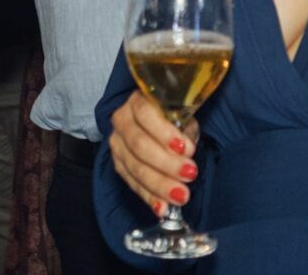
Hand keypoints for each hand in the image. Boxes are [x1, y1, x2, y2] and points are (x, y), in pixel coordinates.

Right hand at [107, 92, 200, 213]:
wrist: (152, 120)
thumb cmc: (171, 115)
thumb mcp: (181, 112)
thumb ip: (184, 126)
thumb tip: (187, 148)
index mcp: (138, 100)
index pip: (145, 114)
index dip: (165, 133)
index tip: (187, 148)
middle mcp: (122, 120)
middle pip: (139, 145)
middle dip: (166, 163)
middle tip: (190, 174)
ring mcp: (117, 143)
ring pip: (135, 167)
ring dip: (160, 184)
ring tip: (182, 195)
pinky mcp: (118, 164)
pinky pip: (132, 183)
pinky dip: (149, 197)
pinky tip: (163, 207)